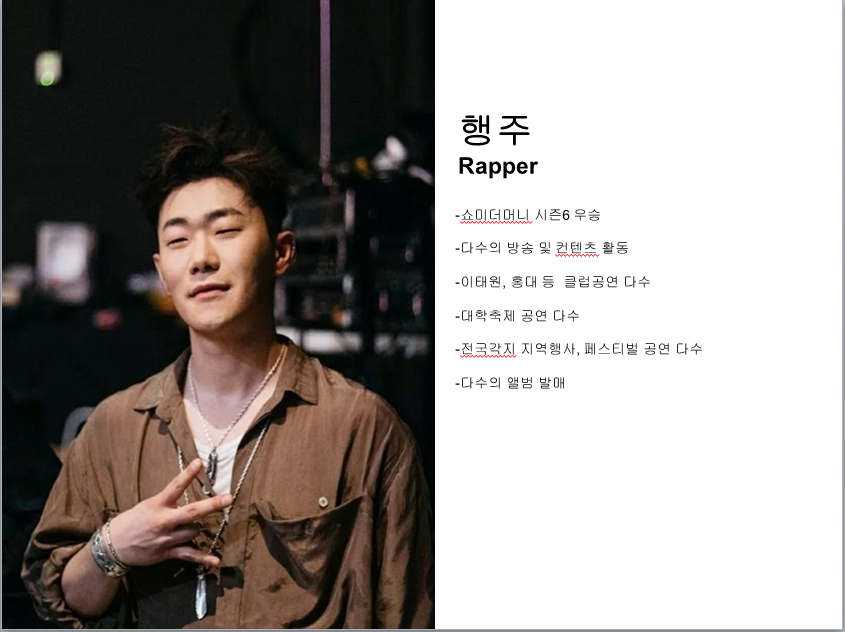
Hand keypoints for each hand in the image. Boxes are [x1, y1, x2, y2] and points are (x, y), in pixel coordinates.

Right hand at [106, 458, 231, 567]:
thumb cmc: (132, 522)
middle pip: (192, 512)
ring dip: (196, 529)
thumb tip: (187, 499)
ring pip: (194, 531)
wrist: (113, 546)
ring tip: (185, 528)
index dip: (188, 474)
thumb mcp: (147, 506)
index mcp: (157, 505)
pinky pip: (189, 555)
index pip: (175, 487)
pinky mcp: (167, 552)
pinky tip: (217, 560)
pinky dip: (204, 558)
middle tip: (229, 498)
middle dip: (212, 505)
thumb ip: (167, 503)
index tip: (199, 462)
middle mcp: (163, 521)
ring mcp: (166, 538)